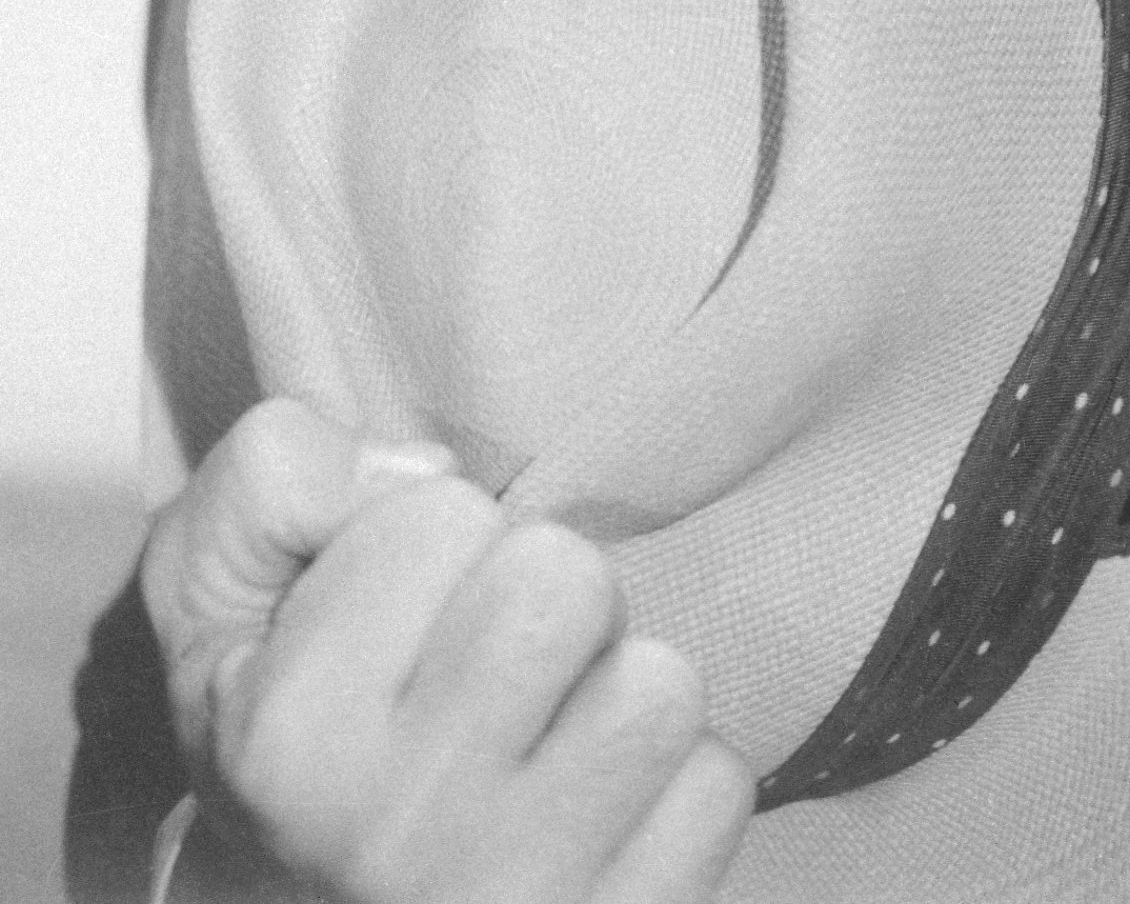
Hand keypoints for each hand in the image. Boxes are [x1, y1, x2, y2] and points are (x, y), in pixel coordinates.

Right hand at [142, 399, 756, 902]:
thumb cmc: (290, 747)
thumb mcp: (215, 603)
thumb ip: (273, 478)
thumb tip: (420, 466)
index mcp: (293, 739)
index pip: (442, 514)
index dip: (433, 538)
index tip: (401, 617)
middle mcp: (401, 828)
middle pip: (567, 582)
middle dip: (545, 594)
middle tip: (496, 667)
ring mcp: (516, 896)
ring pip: (659, 687)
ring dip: (618, 693)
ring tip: (549, 740)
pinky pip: (716, 790)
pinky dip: (675, 790)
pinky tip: (598, 815)